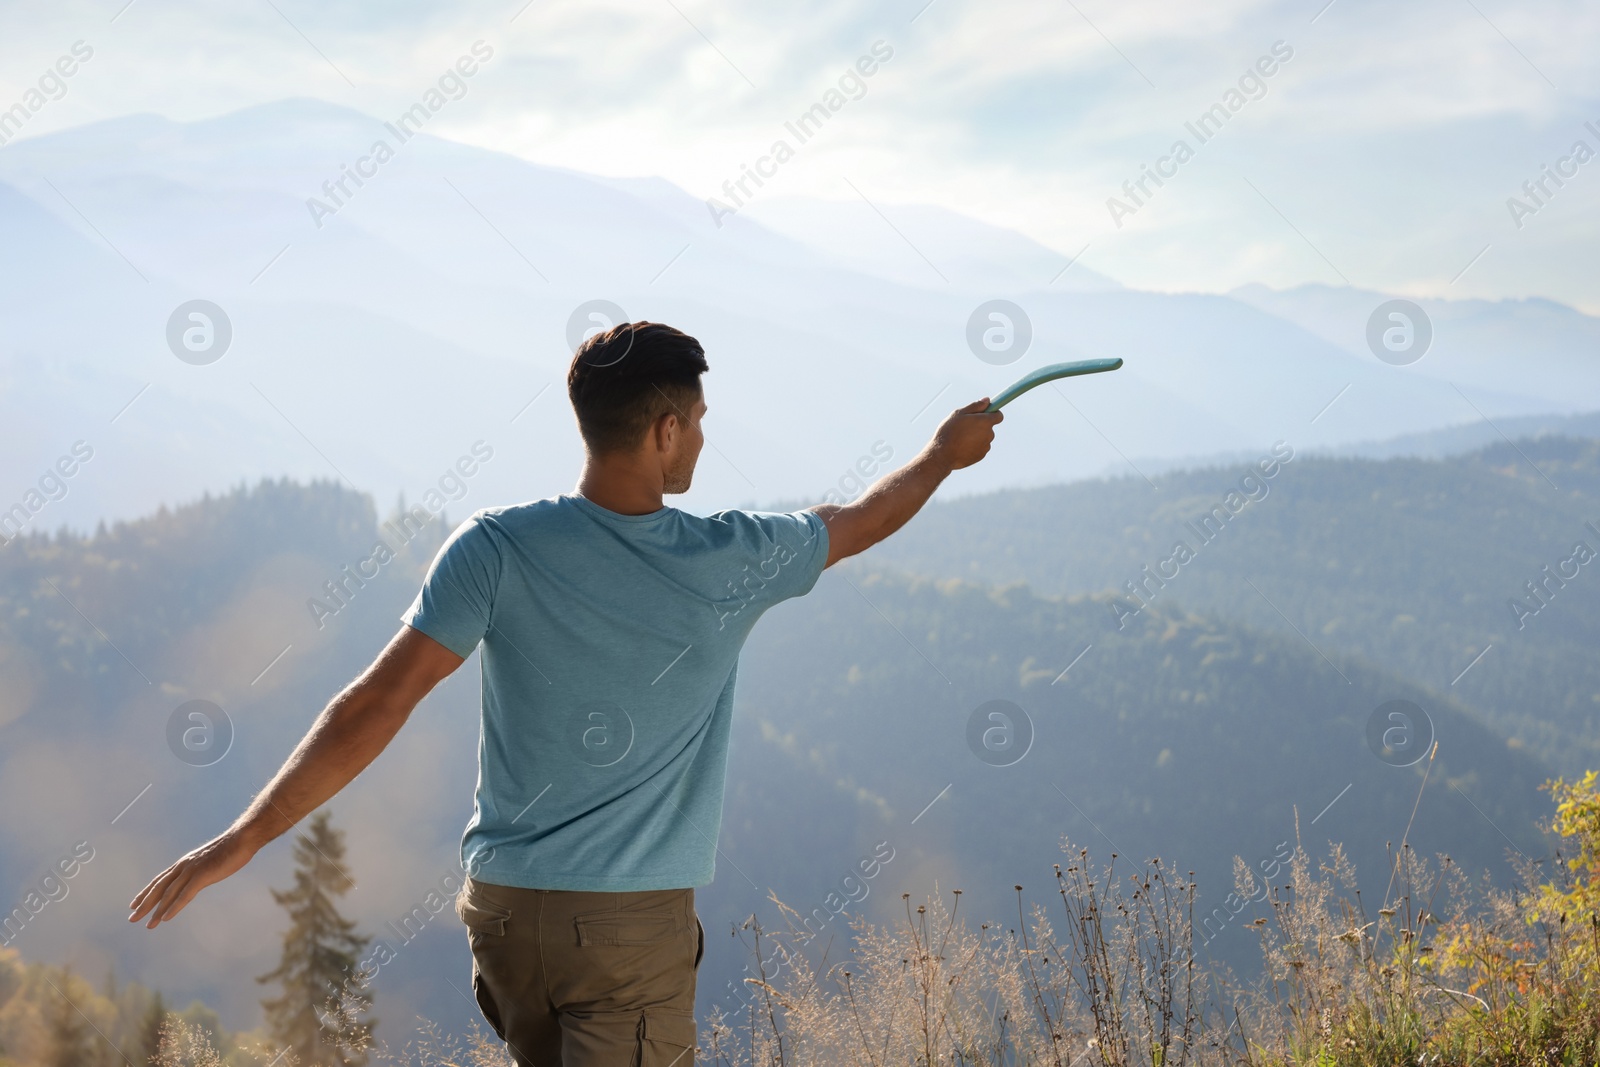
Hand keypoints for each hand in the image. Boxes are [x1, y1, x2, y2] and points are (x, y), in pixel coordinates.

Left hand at [129, 830, 256, 928]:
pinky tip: (166, 918)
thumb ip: (201, 871)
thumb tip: (199, 878)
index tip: (134, 904)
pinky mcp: (202, 876)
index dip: (146, 892)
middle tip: (132, 918)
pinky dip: (174, 907)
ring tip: (148, 925)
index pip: (160, 880)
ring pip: (169, 894)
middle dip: (145, 904)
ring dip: (157, 910)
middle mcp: (183, 866)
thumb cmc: (230, 850)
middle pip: (159, 888)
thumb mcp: (210, 861)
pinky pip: (185, 895)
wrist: (242, 839)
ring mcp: (192, 871)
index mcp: (184, 863)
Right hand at [927, 399, 1002, 471]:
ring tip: (961, 437)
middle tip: (965, 426)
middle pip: (989, 427)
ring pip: (984, 437)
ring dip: (976, 436)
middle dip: (980, 425)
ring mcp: (986, 446)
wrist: (943, 455)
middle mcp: (989, 434)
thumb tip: (987, 400)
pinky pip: (980, 447)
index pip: (999, 415)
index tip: (985, 413)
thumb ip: (975, 406)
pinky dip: (974, 446)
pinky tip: (962, 446)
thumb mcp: (959, 414)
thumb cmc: (949, 432)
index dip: (992, 412)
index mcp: (985, 421)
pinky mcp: (981, 455)